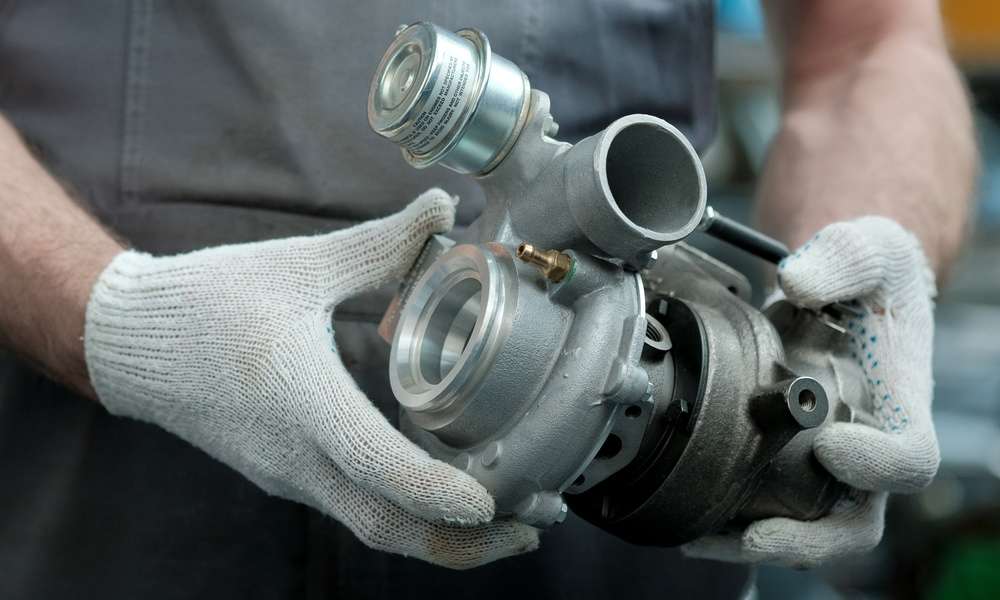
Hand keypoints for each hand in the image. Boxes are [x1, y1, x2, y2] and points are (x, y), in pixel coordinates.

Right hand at [84, 189, 538, 568]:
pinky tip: (447, 494)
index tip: (491, 503)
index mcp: (299, 399)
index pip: (375, 465)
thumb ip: (380, 243)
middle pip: (386, 526)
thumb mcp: (301, 266)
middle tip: (532, 526)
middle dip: (464, 543)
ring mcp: (290, 475)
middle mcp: (295, 455)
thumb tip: (441, 206)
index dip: (435, 491)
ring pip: (373, 527)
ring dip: (442, 537)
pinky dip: (409, 516)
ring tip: (506, 522)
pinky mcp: (288, 475)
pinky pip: (356, 510)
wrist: (132, 342)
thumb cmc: (211, 300)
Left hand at [684, 216, 938, 567]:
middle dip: (808, 539)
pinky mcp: (788, 462)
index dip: (878, 465)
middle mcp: (868, 448)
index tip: (831, 446)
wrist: (841, 290)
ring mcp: (828, 464)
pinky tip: (687, 522)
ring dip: (756, 541)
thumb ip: (841, 260)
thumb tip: (796, 283)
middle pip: (856, 522)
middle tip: (755, 535)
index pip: (909, 458)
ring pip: (806, 528)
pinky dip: (730, 522)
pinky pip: (768, 508)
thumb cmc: (865, 274)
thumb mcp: (864, 250)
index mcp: (899, 407)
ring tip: (699, 540)